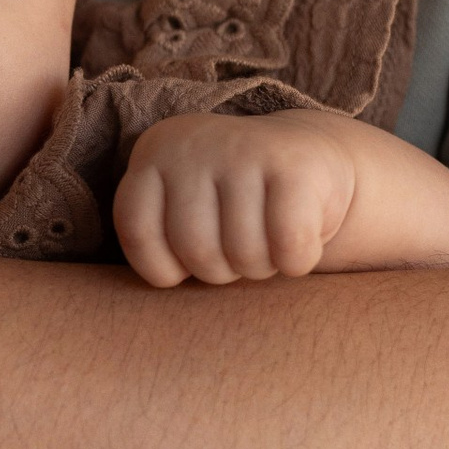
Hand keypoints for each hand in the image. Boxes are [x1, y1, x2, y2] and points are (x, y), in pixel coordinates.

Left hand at [113, 110, 362, 285]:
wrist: (313, 159)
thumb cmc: (235, 203)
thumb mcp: (185, 206)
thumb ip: (158, 236)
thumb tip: (141, 305)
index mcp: (155, 152)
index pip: (136, 229)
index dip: (163, 266)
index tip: (185, 263)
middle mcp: (193, 143)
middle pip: (195, 249)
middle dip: (221, 271)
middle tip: (238, 251)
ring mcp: (244, 149)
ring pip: (243, 254)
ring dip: (261, 268)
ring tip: (268, 242)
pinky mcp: (295, 165)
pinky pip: (288, 247)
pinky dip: (297, 262)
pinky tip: (298, 243)